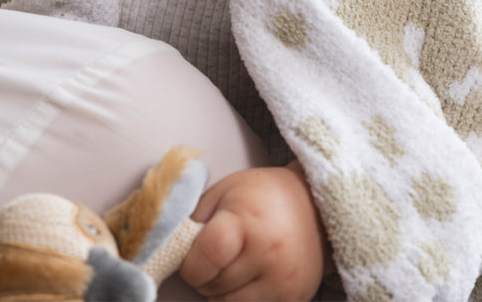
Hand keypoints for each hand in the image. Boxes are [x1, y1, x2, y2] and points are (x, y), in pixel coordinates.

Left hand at [179, 163, 329, 300]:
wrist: (314, 208)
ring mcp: (282, 284)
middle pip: (213, 287)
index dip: (190, 263)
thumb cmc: (262, 196)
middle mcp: (267, 256)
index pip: (205, 258)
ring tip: (234, 265)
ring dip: (222, 292)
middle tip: (216, 255)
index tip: (191, 256)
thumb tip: (168, 247)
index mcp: (247, 222)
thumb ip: (194, 219)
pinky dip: (242, 300)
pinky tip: (250, 278)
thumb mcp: (225, 191)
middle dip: (205, 276)